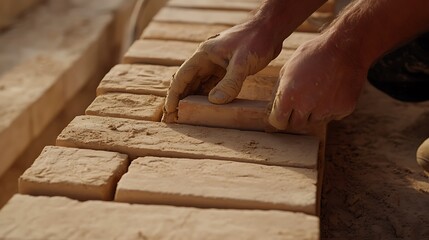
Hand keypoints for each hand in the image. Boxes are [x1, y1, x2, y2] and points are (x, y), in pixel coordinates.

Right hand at [163, 21, 282, 121]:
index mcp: (204, 55)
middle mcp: (207, 59)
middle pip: (188, 81)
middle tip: (175, 117)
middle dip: (181, 98)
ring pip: (200, 84)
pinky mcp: (227, 69)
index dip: (174, 94)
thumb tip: (214, 102)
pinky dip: (208, 96)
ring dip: (194, 98)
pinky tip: (207, 107)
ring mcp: (216, 64)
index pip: (182, 76)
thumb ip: (229, 83)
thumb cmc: (256, 40)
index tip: (169, 110)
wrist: (270, 29)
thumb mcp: (242, 63)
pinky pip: (213, 84)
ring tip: (188, 115)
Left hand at [268, 33, 366, 130]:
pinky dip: (331, 108)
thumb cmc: (314, 54)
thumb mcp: (289, 68)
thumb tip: (276, 105)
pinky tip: (332, 91)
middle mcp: (306, 105)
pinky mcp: (343, 109)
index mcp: (288, 95)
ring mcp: (326, 109)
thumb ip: (281, 89)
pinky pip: (332, 116)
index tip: (282, 114)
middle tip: (301, 102)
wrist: (346, 47)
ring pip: (314, 121)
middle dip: (295, 116)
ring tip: (318, 92)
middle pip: (296, 124)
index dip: (279, 117)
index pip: (278, 121)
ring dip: (313, 112)